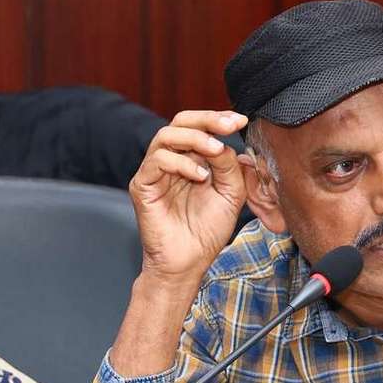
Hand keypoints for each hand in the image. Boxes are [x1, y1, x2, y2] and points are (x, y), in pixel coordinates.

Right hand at [130, 111, 248, 284]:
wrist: (188, 263)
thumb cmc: (206, 232)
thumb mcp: (230, 194)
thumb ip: (230, 167)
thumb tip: (227, 143)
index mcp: (190, 159)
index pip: (199, 127)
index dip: (218, 119)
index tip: (240, 120)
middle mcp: (170, 161)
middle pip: (180, 122)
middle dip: (207, 119)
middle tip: (229, 125)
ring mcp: (154, 172)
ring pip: (165, 136)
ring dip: (196, 138)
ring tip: (216, 151)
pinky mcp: (142, 186)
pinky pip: (156, 161)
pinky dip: (181, 163)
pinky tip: (200, 177)